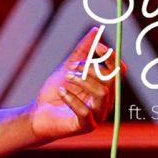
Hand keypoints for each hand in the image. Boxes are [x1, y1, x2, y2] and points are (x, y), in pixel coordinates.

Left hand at [28, 27, 124, 141]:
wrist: (38, 114)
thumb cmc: (56, 91)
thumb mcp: (69, 66)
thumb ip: (83, 50)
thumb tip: (96, 30)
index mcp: (105, 87)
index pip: (118, 71)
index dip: (111, 57)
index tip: (97, 47)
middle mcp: (106, 102)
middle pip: (111, 80)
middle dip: (92, 68)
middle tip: (71, 67)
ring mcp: (97, 115)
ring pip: (102, 94)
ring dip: (83, 81)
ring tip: (66, 77)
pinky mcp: (85, 126)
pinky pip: (86, 112)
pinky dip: (72, 99)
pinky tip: (61, 92)